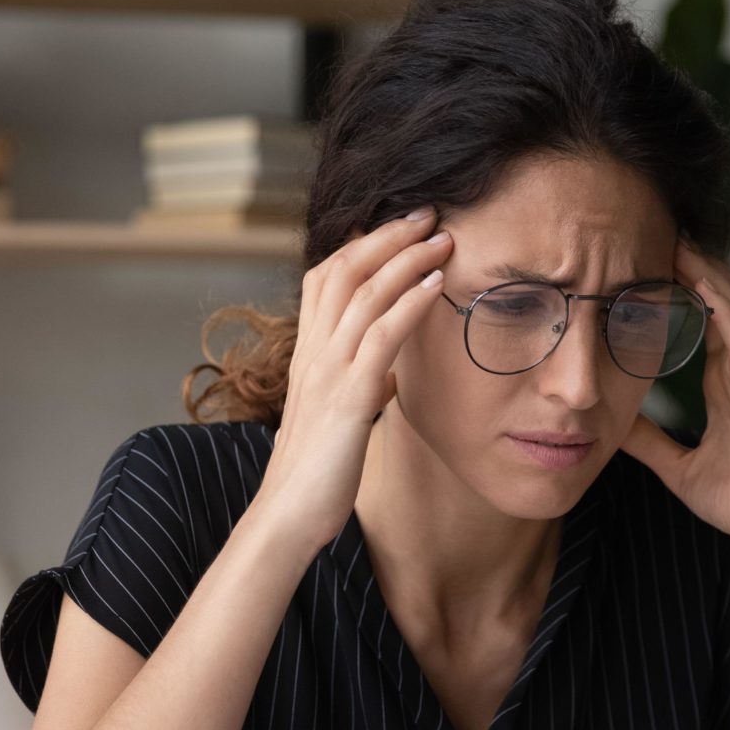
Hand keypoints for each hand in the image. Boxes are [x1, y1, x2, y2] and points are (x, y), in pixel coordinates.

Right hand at [253, 206, 454, 549]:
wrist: (286, 517)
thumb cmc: (315, 474)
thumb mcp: (337, 419)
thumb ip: (358, 387)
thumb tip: (387, 375)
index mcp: (308, 355)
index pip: (326, 278)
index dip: (362, 245)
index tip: (400, 226)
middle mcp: (313, 353)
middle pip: (345, 269)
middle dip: (388, 234)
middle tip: (428, 211)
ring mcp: (328, 372)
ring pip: (364, 294)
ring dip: (407, 258)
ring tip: (443, 237)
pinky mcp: (348, 399)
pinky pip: (380, 337)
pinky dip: (410, 304)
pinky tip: (436, 285)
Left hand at [618, 238, 729, 555]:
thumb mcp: (676, 466)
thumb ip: (648, 441)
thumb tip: (611, 423)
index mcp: (724, 382)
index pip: (704, 317)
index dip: (680, 286)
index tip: (646, 258)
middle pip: (722, 299)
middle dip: (694, 264)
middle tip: (657, 231)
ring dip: (709, 273)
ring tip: (677, 241)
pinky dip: (727, 310)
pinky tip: (705, 286)